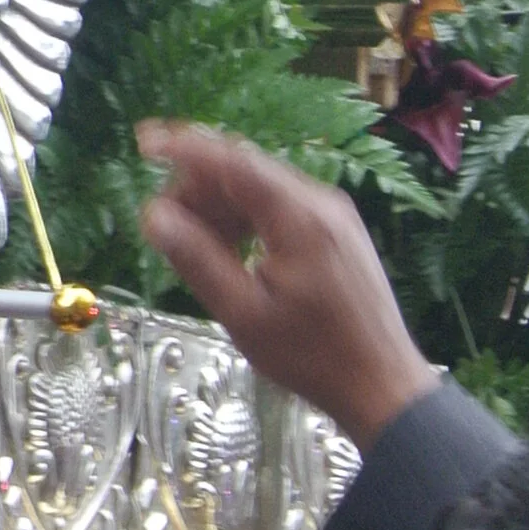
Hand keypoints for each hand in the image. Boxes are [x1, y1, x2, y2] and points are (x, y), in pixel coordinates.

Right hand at [137, 121, 436, 448]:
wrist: (383, 386)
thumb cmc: (313, 357)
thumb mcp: (243, 314)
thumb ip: (197, 260)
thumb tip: (154, 216)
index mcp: (300, 217)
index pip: (232, 161)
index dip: (184, 147)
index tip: (145, 142)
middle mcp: (321, 203)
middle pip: (246, 172)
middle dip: (198, 190)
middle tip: (167, 229)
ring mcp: (335, 216)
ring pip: (262, 190)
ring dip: (222, 208)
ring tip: (198, 250)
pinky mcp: (339, 233)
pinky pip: (282, 208)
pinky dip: (249, 220)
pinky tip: (233, 254)